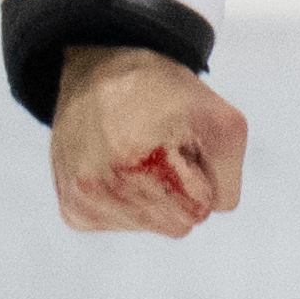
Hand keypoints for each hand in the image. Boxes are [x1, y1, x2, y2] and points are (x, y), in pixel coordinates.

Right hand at [48, 46, 246, 238]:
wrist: (104, 72)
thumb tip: (209, 214)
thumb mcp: (223, 124)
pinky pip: (122, 224)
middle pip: (175, 225)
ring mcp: (80, 200)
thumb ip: (228, 181)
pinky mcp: (71, 207)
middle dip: (180, 191)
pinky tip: (120, 168)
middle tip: (161, 151)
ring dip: (153, 195)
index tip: (182, 148)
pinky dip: (129, 202)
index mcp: (136, 163)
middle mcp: (98, 186)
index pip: (197, 211)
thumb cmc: (171, 96)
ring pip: (148, 226)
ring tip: (139, 155)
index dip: (200, 180)